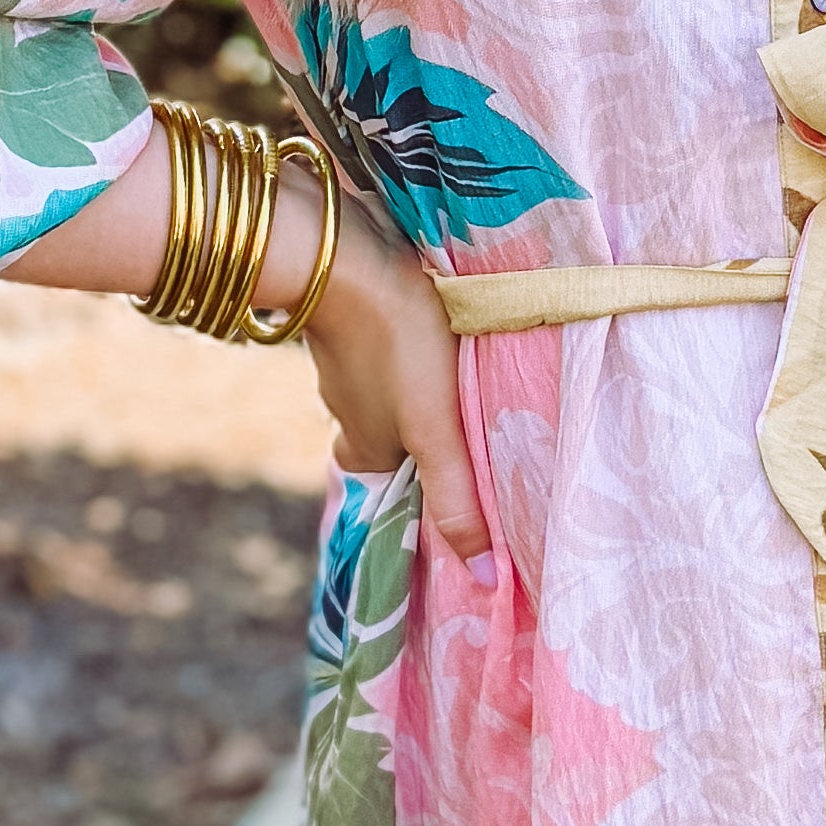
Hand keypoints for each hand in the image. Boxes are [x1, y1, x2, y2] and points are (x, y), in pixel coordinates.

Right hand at [288, 193, 492, 565]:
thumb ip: (456, 495)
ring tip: (471, 378)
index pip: (397, 487)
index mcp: (361, 447)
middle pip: (398, 438)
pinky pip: (389, 346)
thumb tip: (482, 574)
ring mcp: (343, 362)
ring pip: (394, 390)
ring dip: (427, 389)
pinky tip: (442, 330)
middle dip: (433, 438)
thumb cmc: (398, 343)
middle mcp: (345, 410)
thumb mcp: (435, 428)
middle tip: (476, 429)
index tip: (463, 485)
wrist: (345, 251)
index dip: (429, 492)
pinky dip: (413, 347)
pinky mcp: (353, 315)